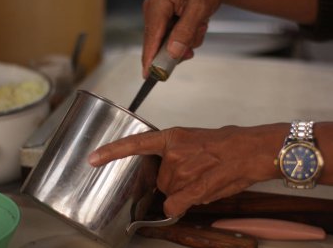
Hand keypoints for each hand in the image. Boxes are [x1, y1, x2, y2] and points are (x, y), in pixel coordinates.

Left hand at [89, 125, 284, 216]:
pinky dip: (178, 206)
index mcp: (171, 137)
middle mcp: (172, 154)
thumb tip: (164, 170)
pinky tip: (193, 195)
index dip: (111, 152)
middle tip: (193, 169)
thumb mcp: (192, 138)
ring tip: (202, 176)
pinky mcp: (192, 189)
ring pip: (169, 191)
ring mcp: (182, 172)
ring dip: (182, 189)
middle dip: (171, 179)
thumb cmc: (225, 143)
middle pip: (158, 178)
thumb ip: (173, 152)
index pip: (135, 144)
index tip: (92, 158)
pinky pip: (173, 205)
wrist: (250, 150)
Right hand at [142, 0, 221, 77]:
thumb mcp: (200, 7)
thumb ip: (185, 31)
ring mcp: (158, 15)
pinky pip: (173, 38)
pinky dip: (187, 36)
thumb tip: (172, 52)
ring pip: (169, 44)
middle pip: (159, 44)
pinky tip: (196, 24)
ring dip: (187, 40)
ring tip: (200, 23)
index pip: (151, 39)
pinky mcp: (164, 19)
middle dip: (180, 46)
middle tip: (197, 34)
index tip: (149, 76)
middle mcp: (153, 10)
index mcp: (157, 5)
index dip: (150, 60)